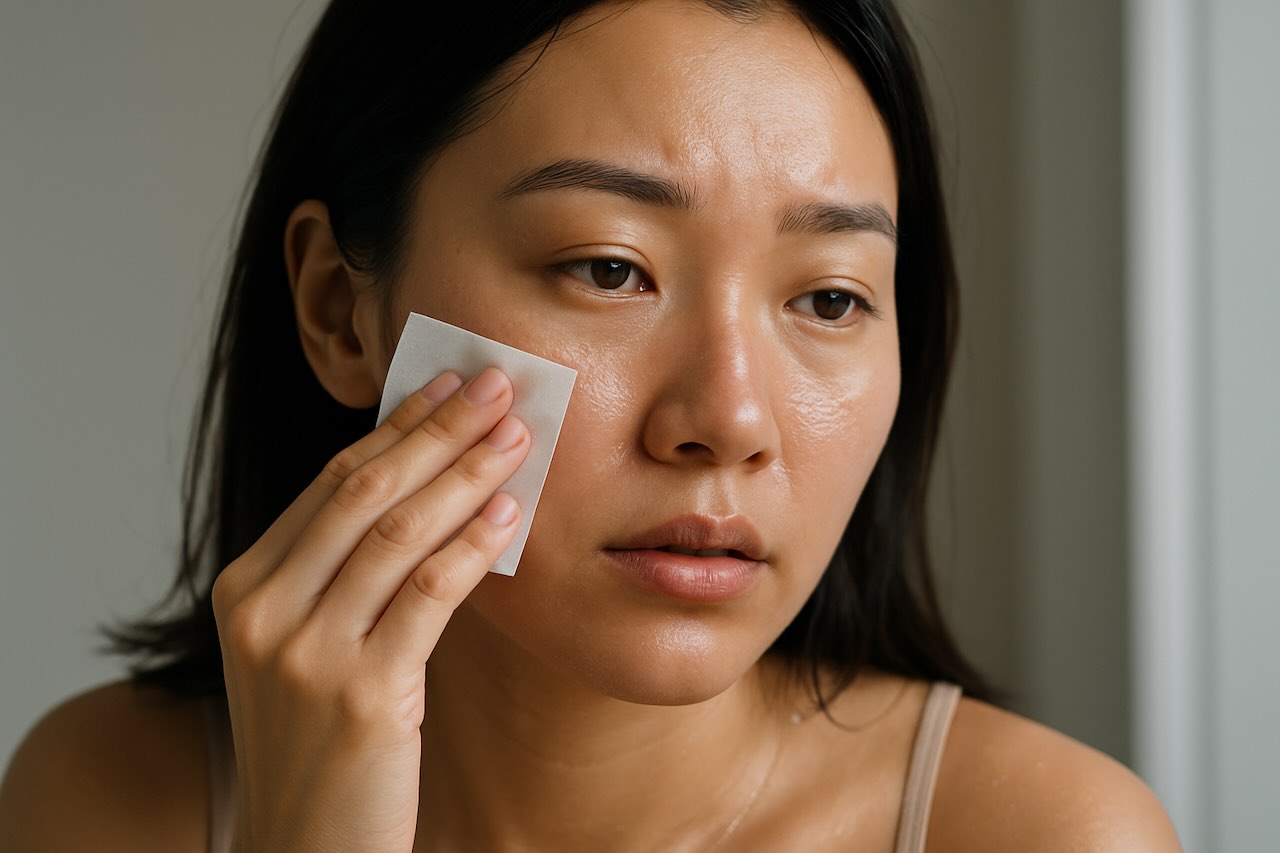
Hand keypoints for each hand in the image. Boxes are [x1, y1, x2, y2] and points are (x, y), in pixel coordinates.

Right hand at [211, 368, 528, 852]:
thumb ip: (341, 575)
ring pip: (398, 534)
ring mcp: (306, 655)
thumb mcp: (308, 650)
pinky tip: (508, 513)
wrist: (304, 852)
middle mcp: (264, 613)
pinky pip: (428, 596)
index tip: (448, 384)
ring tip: (517, 435)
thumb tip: (421, 486)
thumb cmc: (320, 747)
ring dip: (465, 474)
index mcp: (246, 589)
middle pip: (363, 493)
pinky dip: (472, 546)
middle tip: (496, 384)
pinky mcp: (362, 697)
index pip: (331, 484)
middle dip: (438, 431)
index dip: (397, 428)